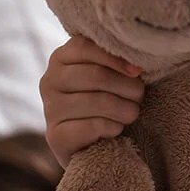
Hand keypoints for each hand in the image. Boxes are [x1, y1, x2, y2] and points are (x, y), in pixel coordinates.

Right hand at [39, 36, 144, 166]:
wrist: (99, 143)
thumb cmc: (111, 97)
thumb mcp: (111, 72)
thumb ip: (116, 59)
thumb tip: (136, 66)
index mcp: (61, 57)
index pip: (85, 47)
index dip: (116, 58)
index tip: (139, 71)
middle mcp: (50, 81)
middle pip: (96, 75)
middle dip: (128, 87)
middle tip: (139, 96)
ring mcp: (50, 109)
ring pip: (99, 101)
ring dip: (126, 109)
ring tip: (132, 112)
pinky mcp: (56, 137)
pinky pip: (95, 126)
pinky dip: (115, 127)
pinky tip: (116, 128)